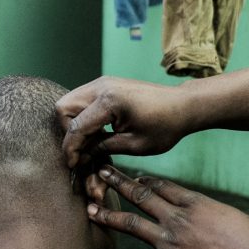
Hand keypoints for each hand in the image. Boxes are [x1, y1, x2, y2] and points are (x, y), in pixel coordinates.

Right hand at [57, 69, 248, 169]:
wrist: (184, 105)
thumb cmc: (165, 126)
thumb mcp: (134, 145)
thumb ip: (102, 148)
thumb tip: (80, 156)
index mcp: (109, 101)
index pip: (75, 127)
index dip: (71, 149)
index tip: (74, 165)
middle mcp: (101, 86)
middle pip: (64, 107)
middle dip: (68, 131)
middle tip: (82, 149)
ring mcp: (103, 82)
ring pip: (70, 101)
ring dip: (74, 123)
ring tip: (91, 142)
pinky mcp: (106, 85)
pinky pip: (82, 99)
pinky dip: (83, 116)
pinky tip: (99, 131)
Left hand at [87, 166, 248, 248]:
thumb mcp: (229, 216)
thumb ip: (210, 214)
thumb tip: (207, 218)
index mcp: (193, 202)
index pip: (162, 186)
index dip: (144, 181)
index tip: (134, 177)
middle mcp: (176, 218)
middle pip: (140, 196)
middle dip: (118, 184)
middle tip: (101, 174)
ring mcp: (170, 241)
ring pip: (131, 223)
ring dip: (109, 215)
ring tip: (91, 209)